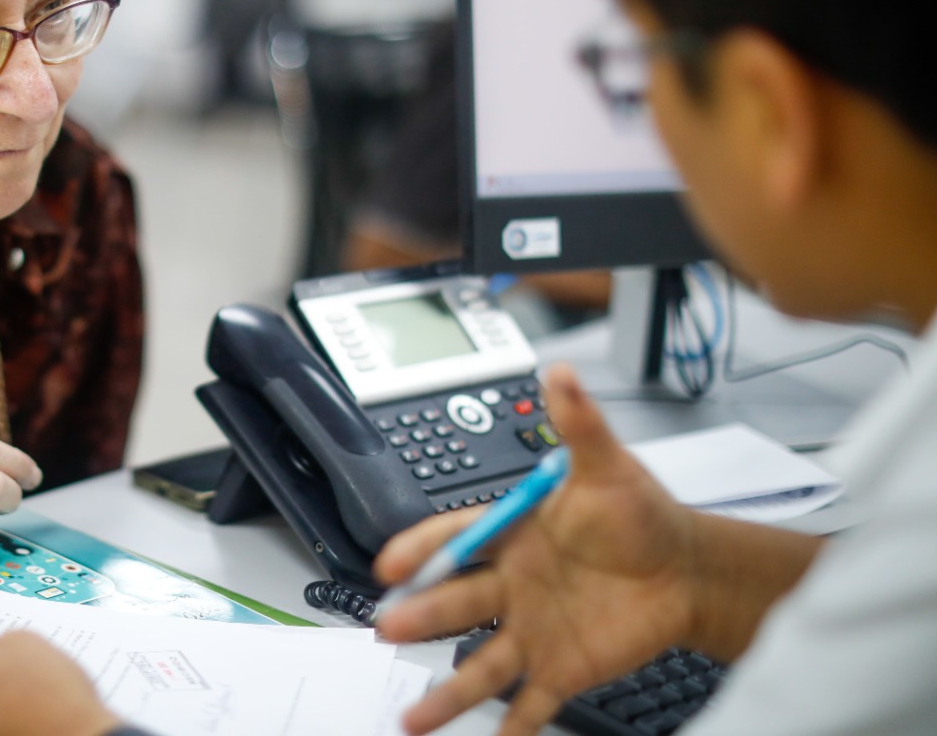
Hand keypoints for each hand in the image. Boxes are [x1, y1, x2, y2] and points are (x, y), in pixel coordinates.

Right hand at [373, 365, 698, 735]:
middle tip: (388, 626)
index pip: (456, 539)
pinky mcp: (562, 668)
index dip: (422, 550)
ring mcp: (532, 630)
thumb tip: (562, 375)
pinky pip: (532, 703)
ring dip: (446, 690)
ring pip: (480, 663)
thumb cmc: (641, 515)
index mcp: (511, 535)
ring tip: (412, 717)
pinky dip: (512, 728)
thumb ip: (579, 424)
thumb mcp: (608, 465)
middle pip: (457, 602)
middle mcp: (511, 585)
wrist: (687, 571)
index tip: (390, 563)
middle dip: (421, 616)